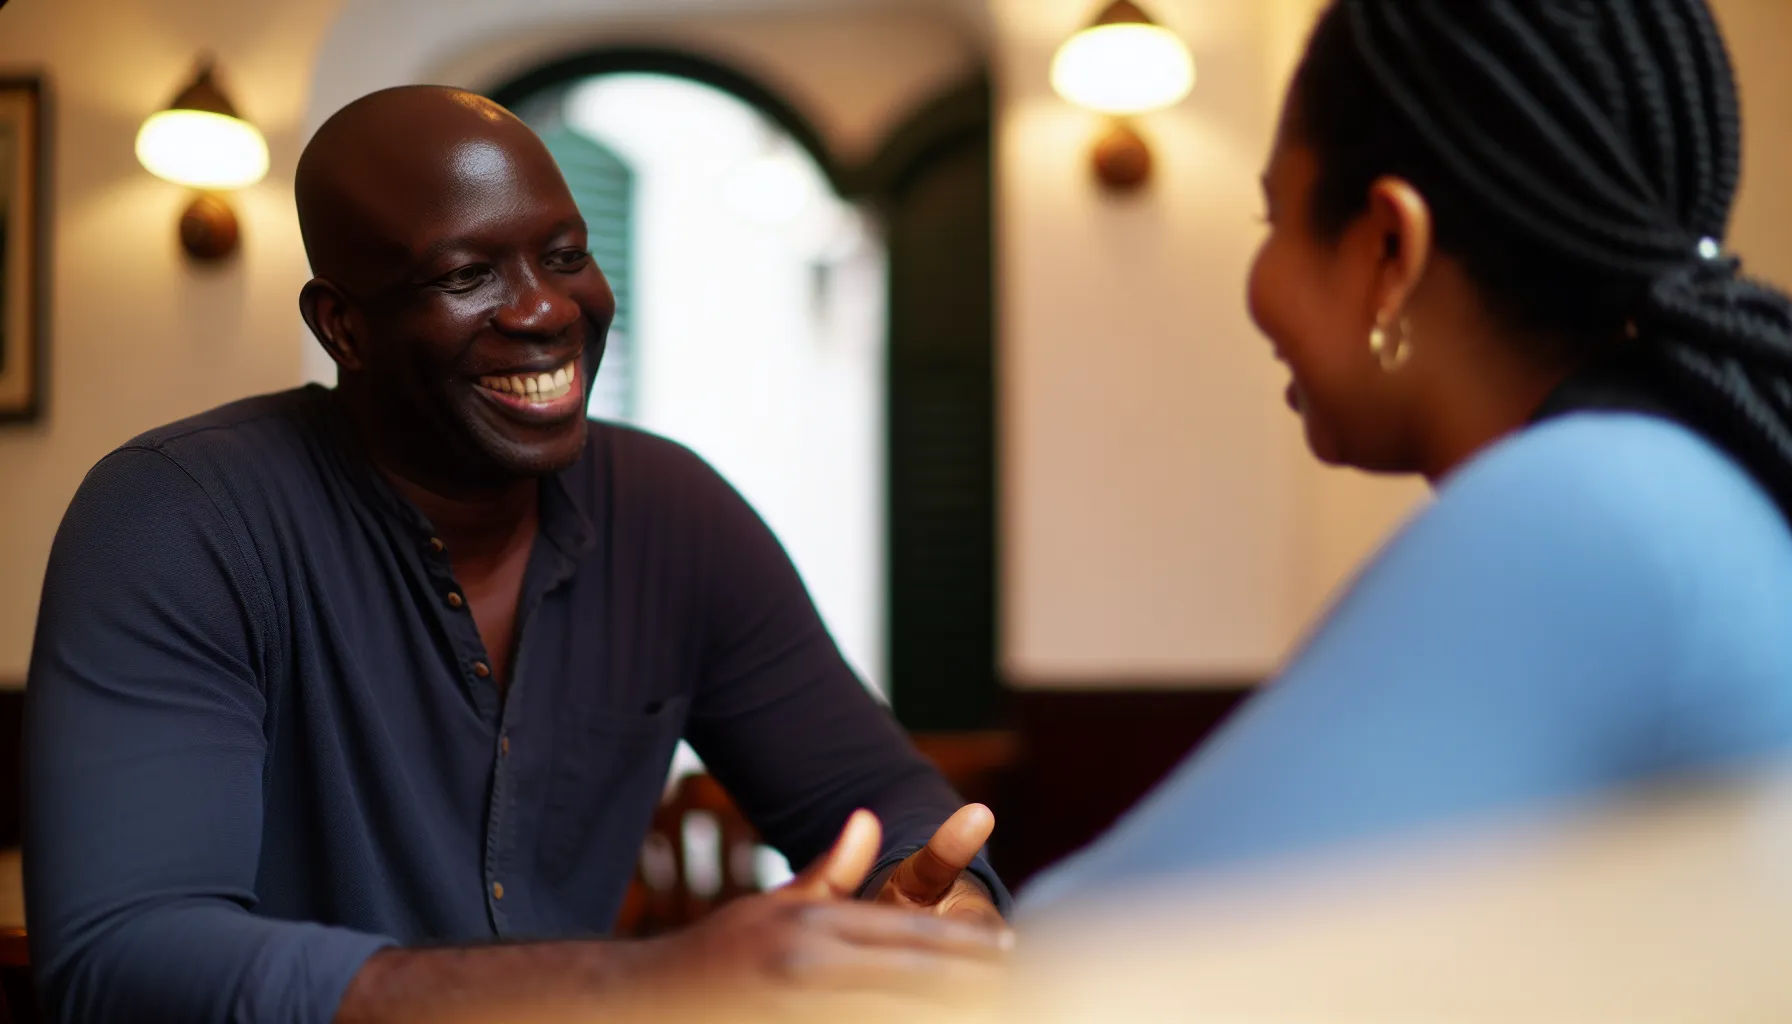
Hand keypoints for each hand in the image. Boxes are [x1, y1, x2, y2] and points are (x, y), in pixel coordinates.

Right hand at [624, 809, 1010, 1019]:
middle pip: (912, 979)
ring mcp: (800, 1008)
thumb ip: (832, 871)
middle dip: (969, 985)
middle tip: (1021, 986)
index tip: (1009, 951)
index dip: (963, 946)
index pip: (906, 936)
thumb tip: (869, 819)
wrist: (648, 1000)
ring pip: (894, 1012)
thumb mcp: (775, 907)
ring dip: (942, 1011)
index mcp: (812, 927)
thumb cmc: (720, 955)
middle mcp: (809, 967)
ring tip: (994, 1009)